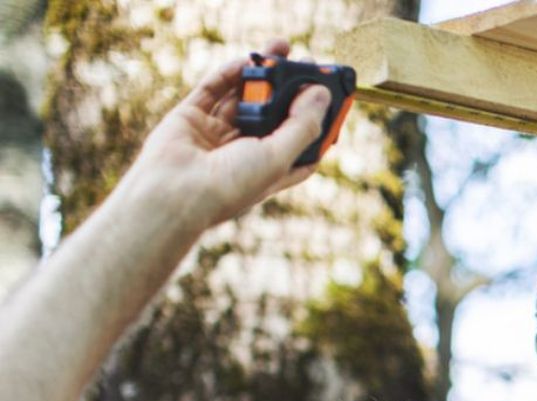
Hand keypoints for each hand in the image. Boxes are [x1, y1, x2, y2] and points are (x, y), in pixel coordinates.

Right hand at [122, 40, 331, 233]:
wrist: (176, 191)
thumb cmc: (231, 185)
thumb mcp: (278, 156)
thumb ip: (302, 125)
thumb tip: (322, 94)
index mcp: (271, 170)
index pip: (301, 147)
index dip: (317, 124)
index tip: (333, 99)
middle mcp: (245, 152)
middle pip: (275, 115)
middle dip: (291, 89)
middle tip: (308, 62)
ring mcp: (218, 134)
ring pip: (244, 96)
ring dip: (262, 73)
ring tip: (281, 46)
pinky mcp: (193, 117)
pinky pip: (213, 89)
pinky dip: (229, 73)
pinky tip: (247, 59)